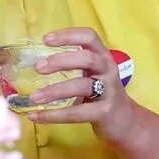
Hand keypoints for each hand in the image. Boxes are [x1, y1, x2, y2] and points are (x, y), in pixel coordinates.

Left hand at [26, 27, 135, 144]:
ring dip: (54, 91)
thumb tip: (33, 61)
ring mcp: (109, 92)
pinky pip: (77, 113)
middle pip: (87, 59)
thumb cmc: (101, 94)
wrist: (126, 123)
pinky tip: (36, 116)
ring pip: (81, 86)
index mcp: (102, 56)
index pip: (89, 37)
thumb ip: (71, 65)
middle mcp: (108, 70)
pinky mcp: (105, 113)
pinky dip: (54, 115)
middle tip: (38, 67)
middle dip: (61, 61)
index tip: (46, 39)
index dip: (68, 35)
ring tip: (33, 97)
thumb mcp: (91, 74)